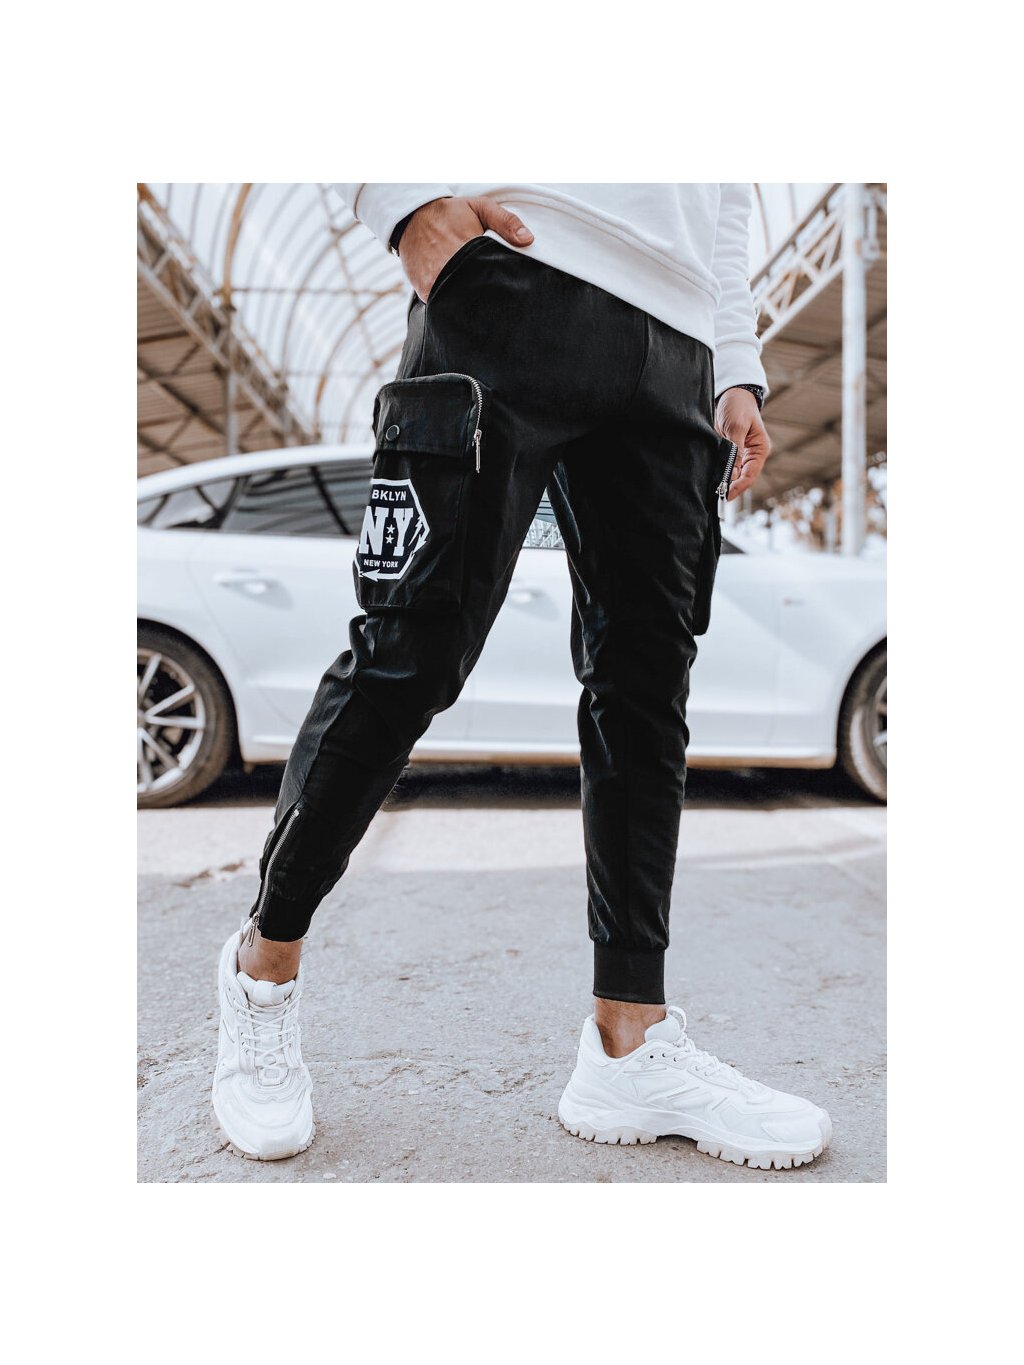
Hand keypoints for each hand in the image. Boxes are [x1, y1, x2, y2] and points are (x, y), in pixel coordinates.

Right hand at [399, 196, 533, 301]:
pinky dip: (453, 303)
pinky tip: (460, 297)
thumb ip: (506, 221)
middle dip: (488, 295)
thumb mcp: (480, 207)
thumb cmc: (450, 213)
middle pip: (477, 294)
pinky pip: (443, 305)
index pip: (491, 275)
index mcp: (467, 249)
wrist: (412, 218)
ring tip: (478, 296)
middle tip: (497, 295)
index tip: (509, 286)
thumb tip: (528, 240)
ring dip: (470, 302)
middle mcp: (450, 269)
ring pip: (460, 303)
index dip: (502, 283)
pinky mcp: (425, 293)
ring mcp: (436, 284)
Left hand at [715, 388, 771, 501]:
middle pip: (742, 479)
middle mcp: (751, 455)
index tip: (726, 495)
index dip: (738, 487)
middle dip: (730, 488)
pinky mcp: (729, 452)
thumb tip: (732, 474)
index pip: (750, 475)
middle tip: (716, 497)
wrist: (731, 393)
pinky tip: (709, 480)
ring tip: (711, 492)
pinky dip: (718, 473)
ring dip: (723, 483)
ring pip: (732, 475)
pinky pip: (724, 466)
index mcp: (759, 450)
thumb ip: (735, 450)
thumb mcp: (737, 426)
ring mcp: (740, 455)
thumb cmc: (739, 406)